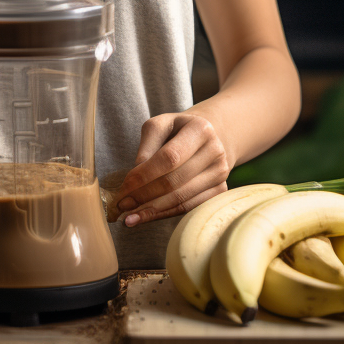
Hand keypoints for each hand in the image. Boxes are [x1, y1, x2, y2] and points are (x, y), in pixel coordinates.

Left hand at [113, 112, 230, 226]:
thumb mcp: (159, 126)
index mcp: (200, 129)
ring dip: (152, 210)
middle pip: (175, 181)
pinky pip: (189, 207)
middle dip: (144, 196)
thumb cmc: (176, 131)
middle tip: (122, 206)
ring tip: (129, 217)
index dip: (145, 175)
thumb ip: (147, 146)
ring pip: (182, 198)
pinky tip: (147, 217)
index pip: (169, 158)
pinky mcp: (220, 191)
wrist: (205, 138)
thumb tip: (135, 177)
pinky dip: (165, 214)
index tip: (123, 188)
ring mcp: (221, 173)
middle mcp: (216, 151)